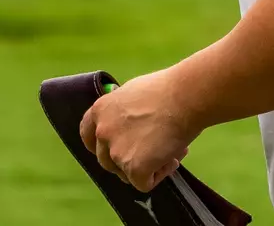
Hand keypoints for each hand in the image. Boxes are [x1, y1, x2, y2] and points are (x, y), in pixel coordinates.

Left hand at [79, 70, 197, 192]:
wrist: (186, 96)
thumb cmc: (167, 89)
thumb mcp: (133, 93)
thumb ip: (122, 112)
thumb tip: (127, 125)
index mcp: (100, 111)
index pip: (87, 135)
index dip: (101, 145)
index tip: (114, 148)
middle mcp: (102, 132)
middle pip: (106, 159)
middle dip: (126, 159)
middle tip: (151, 150)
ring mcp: (116, 152)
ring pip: (125, 173)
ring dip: (144, 166)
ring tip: (169, 150)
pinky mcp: (134, 168)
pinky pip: (144, 183)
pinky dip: (159, 175)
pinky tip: (172, 158)